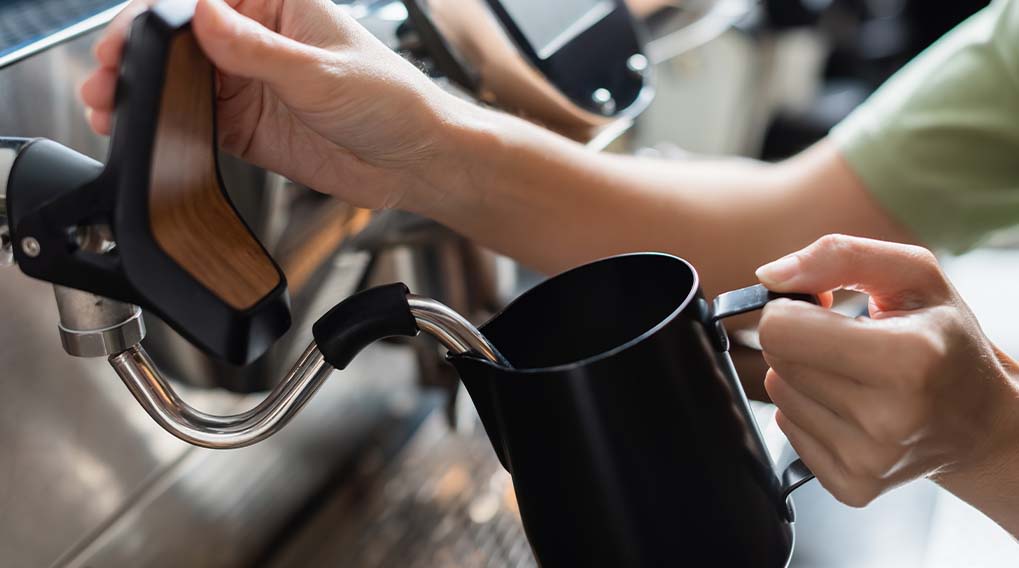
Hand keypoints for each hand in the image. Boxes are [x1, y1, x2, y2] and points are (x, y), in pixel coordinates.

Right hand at [80, 0, 469, 210]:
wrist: (415, 163)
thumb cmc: (391, 102)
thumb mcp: (322, 73)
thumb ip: (258, 50)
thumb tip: (203, 15)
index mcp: (277, 5)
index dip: (156, 14)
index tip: (128, 36)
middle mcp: (258, 41)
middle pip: (178, 37)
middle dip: (135, 51)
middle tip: (107, 75)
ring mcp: (249, 84)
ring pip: (178, 78)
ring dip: (140, 87)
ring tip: (107, 102)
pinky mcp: (246, 126)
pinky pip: (192, 118)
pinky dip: (161, 121)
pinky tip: (136, 125)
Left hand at [756, 235, 1018, 530]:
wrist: (980, 421)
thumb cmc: (944, 339)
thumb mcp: (913, 275)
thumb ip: (839, 256)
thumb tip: (770, 276)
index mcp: (908, 358)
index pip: (781, 330)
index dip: (790, 309)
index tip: (819, 307)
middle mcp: (889, 417)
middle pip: (778, 360)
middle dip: (800, 341)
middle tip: (844, 342)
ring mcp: (870, 460)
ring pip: (779, 395)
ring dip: (804, 376)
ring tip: (855, 375)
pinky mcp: (853, 486)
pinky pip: (788, 430)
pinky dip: (810, 411)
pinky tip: (851, 406)